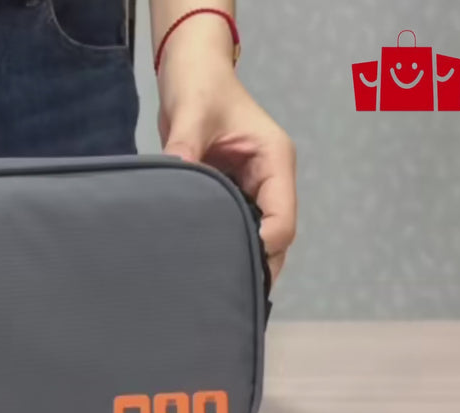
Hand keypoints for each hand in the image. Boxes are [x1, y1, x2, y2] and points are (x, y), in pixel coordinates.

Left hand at [156, 20, 296, 281]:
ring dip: (239, 255)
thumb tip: (176, 175)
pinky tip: (200, 263)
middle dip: (256, 263)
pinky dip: (222, 242)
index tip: (231, 264)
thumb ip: (185, 146)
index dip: (263, 246)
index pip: (282, 218)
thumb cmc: (199, 86)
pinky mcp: (231, 191)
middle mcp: (270, 178)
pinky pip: (234, 223)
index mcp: (275, 160)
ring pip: (256, 234)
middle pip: (275, 235)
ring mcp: (252, 186)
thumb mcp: (192, 114)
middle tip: (223, 292)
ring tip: (211, 286)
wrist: (190, 72)